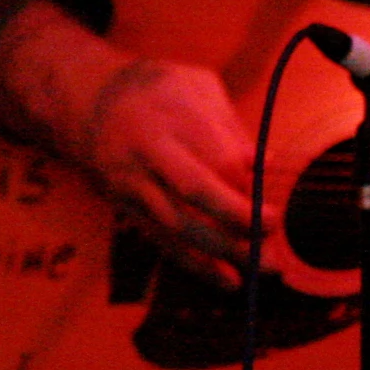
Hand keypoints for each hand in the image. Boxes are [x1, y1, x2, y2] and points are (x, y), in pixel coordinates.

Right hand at [75, 56, 258, 286]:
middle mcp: (148, 149)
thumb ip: (232, 127)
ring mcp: (131, 180)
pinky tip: (227, 281)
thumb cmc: (164, 91)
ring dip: (221, 252)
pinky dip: (195, 265)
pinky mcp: (125, 206)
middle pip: (193, 189)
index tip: (274, 215)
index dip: (247, 189)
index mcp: (172, 114)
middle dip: (236, 221)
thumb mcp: (200, 88)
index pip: (216, 156)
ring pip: (176, 224)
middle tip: (272, 242)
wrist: (95, 101)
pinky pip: (161, 241)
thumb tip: (265, 168)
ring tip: (261, 270)